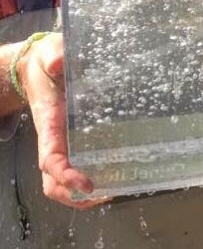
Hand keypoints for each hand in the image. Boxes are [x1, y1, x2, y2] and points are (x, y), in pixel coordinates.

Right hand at [16, 32, 104, 209]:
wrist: (42, 64)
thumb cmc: (47, 61)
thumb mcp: (50, 53)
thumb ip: (54, 55)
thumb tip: (58, 63)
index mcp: (48, 123)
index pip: (50, 159)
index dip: (66, 175)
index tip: (86, 183)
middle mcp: (53, 138)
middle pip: (52, 181)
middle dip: (73, 195)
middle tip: (104, 194)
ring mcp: (63, 141)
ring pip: (62, 179)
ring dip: (81, 194)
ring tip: (111, 192)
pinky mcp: (74, 138)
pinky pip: (76, 164)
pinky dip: (89, 177)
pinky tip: (114, 174)